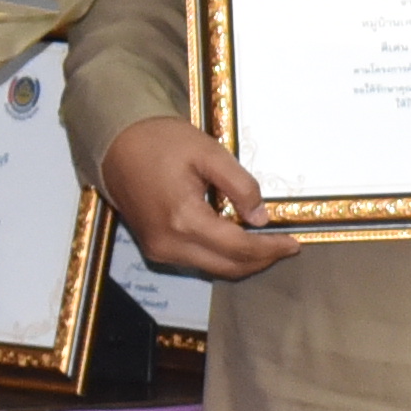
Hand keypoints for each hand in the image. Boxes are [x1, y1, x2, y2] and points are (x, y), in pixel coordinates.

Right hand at [100, 115, 298, 282]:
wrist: (116, 143)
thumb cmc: (161, 141)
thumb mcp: (209, 152)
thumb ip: (240, 185)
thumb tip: (261, 218)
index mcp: (183, 220)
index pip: (238, 248)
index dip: (269, 248)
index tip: (294, 243)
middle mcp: (169, 244)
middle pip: (227, 267)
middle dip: (260, 261)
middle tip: (285, 247)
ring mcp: (158, 250)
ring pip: (212, 269)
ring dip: (242, 261)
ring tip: (267, 244)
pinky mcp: (154, 247)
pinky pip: (196, 261)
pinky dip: (221, 256)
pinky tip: (237, 241)